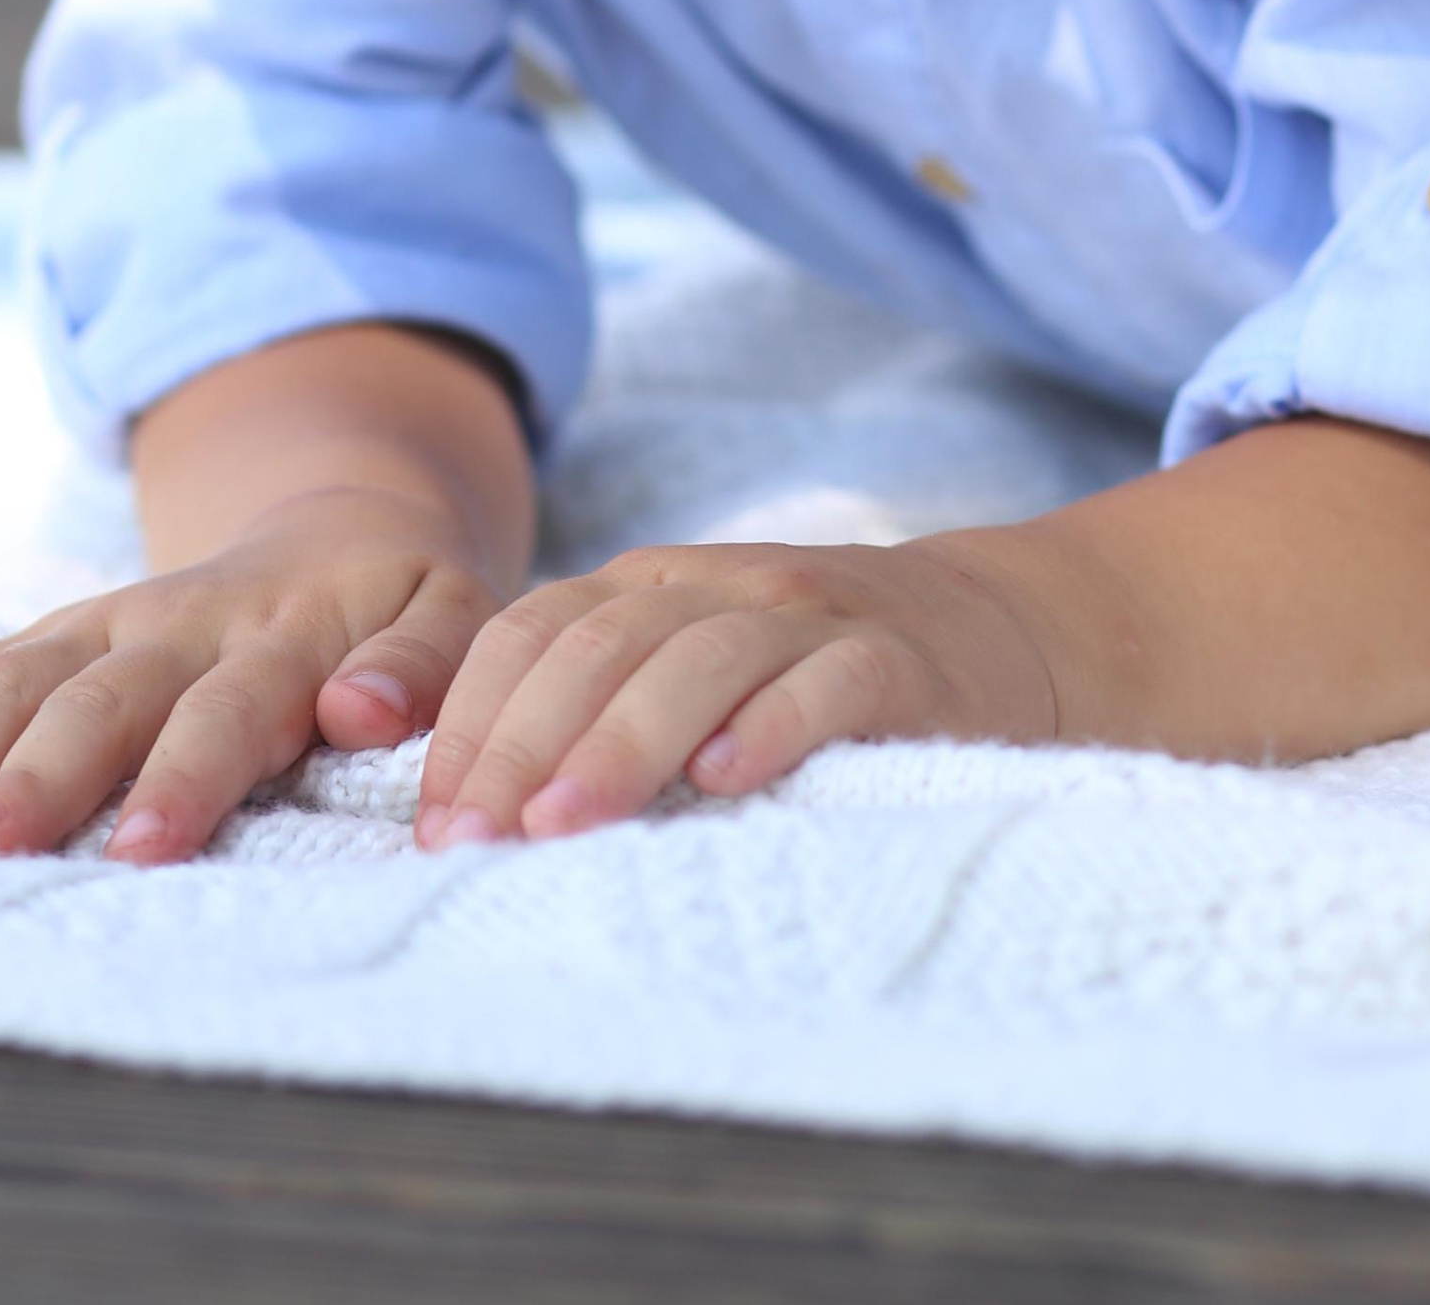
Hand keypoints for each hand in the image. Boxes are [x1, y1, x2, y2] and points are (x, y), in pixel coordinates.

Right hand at [0, 490, 507, 862]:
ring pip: (10, 683)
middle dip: (34, 778)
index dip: (185, 776)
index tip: (142, 847)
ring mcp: (101, 628)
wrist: (341, 516)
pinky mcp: (53, 639)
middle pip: (96, 702)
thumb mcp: (453, 611)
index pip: (227, 710)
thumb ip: (425, 661)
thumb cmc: (402, 602)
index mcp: (282, 632)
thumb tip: (365, 711)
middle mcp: (175, 626)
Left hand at [411, 533, 1058, 847]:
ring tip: (562, 827)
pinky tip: (727, 777)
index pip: (533, 631)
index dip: (476, 721)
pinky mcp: (899, 661)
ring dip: (622, 741)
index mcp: (651, 587)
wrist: (994, 627)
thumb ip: (595, 705)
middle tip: (474, 843)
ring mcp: (813, 615)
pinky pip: (828, 682)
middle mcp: (721, 586)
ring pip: (702, 658)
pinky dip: (773, 724)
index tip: (435, 823)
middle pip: (602, 647)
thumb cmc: (804, 674)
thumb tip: (468, 815)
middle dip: (524, 744)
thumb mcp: (689, 663)